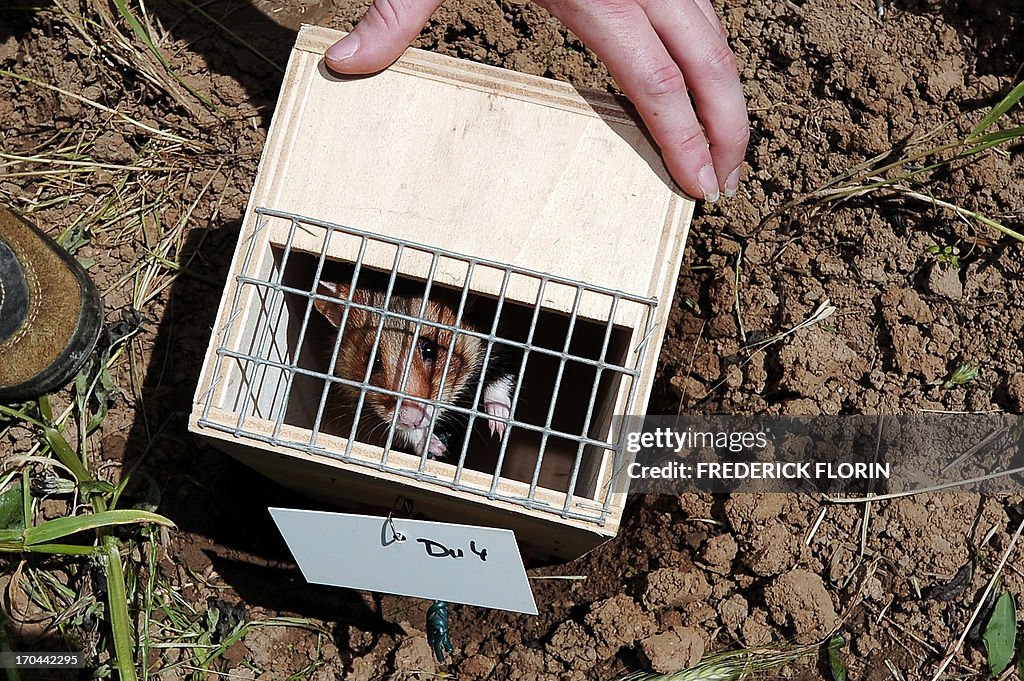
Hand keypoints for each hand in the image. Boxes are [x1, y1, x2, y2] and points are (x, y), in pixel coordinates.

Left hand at [324, 0, 748, 201]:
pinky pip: (699, 2)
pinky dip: (709, 48)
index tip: (700, 185)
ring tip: (726, 143)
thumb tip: (343, 65)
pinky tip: (702, 77)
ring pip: (715, 28)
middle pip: (708, 61)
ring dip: (727, 88)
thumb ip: (395, 12)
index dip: (685, 138)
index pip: (655, 81)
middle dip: (729, 125)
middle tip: (728, 182)